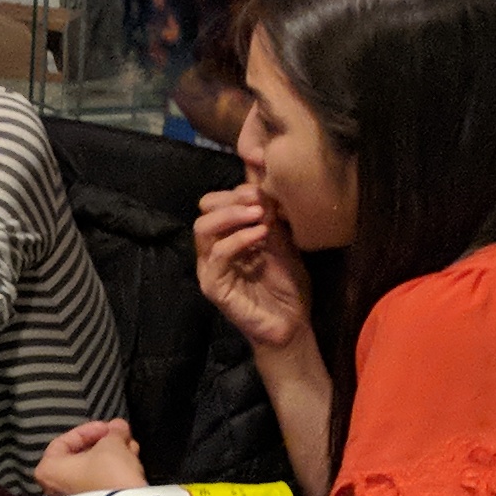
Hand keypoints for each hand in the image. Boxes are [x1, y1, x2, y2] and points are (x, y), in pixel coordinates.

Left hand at [33, 419, 146, 494]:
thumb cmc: (109, 474)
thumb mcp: (112, 445)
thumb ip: (113, 432)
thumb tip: (118, 426)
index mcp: (48, 470)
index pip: (63, 442)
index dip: (88, 430)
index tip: (109, 427)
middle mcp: (55, 488)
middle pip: (80, 457)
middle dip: (105, 443)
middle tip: (122, 436)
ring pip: (94, 471)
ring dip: (114, 455)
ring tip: (132, 448)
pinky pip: (101, 485)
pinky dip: (115, 472)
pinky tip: (133, 463)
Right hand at [194, 186, 311, 352]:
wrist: (292, 323)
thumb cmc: (288, 284)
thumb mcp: (283, 239)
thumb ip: (271, 212)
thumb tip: (266, 172)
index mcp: (227, 236)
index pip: (216, 200)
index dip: (237, 190)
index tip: (263, 190)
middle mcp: (213, 249)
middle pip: (205, 208)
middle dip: (232, 198)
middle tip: (258, 200)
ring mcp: (210, 267)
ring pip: (203, 227)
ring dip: (232, 215)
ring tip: (259, 214)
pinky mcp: (214, 286)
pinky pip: (217, 254)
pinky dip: (238, 239)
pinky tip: (261, 234)